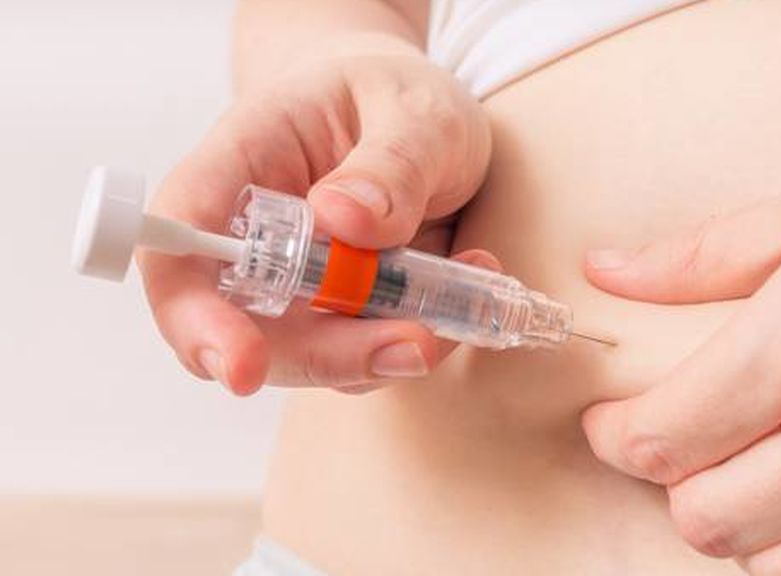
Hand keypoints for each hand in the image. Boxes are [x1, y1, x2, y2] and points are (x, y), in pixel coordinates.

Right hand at [139, 33, 490, 394]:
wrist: (412, 115)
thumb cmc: (393, 95)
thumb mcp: (413, 108)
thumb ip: (390, 162)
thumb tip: (342, 218)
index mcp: (236, 168)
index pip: (178, 253)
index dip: (195, 319)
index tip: (243, 368)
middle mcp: (252, 243)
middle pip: (250, 332)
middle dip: (331, 356)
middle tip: (417, 343)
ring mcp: (297, 287)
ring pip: (318, 356)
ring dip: (390, 347)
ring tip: (468, 280)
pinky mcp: (344, 313)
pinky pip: (371, 352)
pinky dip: (423, 332)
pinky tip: (470, 278)